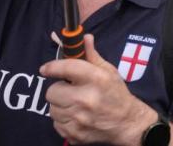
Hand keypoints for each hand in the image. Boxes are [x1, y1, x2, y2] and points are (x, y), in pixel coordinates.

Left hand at [41, 35, 157, 145]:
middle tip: (69, 90)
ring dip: (60, 106)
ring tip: (74, 104)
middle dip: (58, 89)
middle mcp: (86, 99)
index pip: (66, 68)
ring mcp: (79, 119)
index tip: (45, 69)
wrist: (126, 122)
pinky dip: (63, 120)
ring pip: (52, 109)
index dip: (52, 67)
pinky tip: (76, 116)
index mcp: (96, 79)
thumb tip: (84, 37)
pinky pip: (56, 123)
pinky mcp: (74, 134)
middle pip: (52, 91)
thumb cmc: (116, 94)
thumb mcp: (108, 71)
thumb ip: (92, 55)